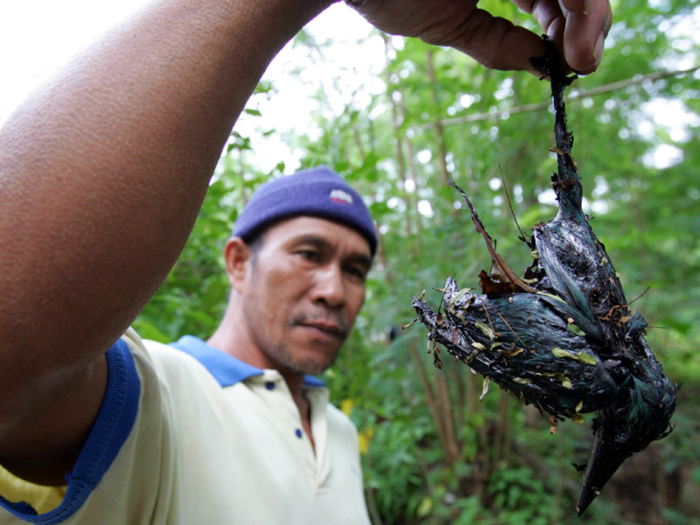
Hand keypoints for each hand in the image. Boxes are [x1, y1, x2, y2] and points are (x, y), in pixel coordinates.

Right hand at [345, 0, 611, 73]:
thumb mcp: (450, 25)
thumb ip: (495, 43)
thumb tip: (539, 67)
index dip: (572, 24)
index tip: (575, 64)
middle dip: (589, 21)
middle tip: (585, 63)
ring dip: (588, 12)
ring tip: (582, 56)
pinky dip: (575, 0)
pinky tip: (574, 27)